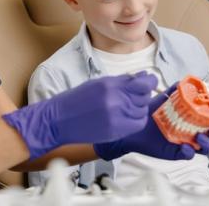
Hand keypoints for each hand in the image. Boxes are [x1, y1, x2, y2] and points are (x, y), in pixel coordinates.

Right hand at [3, 73, 156, 158]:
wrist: (59, 120)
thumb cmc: (77, 100)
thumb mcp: (99, 83)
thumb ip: (122, 80)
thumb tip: (144, 75)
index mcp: (110, 85)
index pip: (143, 83)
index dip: (149, 82)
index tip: (148, 82)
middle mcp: (115, 100)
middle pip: (144, 97)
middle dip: (142, 96)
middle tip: (133, 96)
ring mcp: (116, 117)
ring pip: (142, 111)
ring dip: (138, 109)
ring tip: (125, 108)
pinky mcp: (115, 131)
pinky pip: (136, 124)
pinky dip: (136, 121)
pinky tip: (126, 118)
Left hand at [94, 82, 208, 160]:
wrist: (134, 123)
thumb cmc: (152, 111)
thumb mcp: (165, 98)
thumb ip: (176, 90)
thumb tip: (186, 80)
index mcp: (194, 119)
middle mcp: (193, 132)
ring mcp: (186, 143)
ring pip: (204, 148)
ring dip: (206, 144)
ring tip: (198, 138)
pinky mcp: (176, 153)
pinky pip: (188, 155)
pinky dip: (189, 152)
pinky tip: (185, 147)